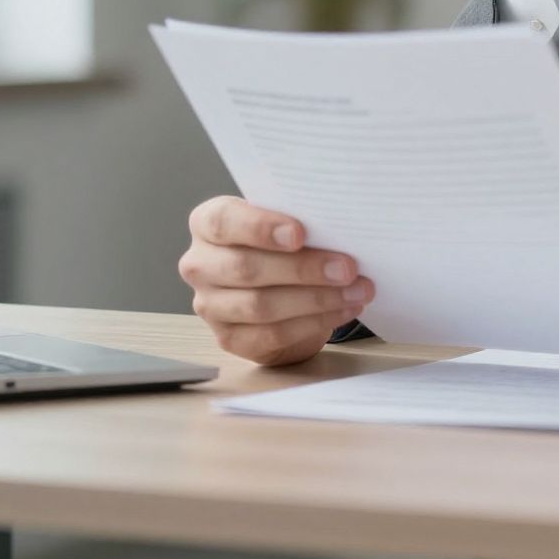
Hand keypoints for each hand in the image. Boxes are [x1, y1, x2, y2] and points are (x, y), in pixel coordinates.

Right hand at [177, 196, 373, 366]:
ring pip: (260, 305)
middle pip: (246, 267)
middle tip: (348, 268)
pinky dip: (314, 323)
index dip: (260, 227)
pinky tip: (344, 309)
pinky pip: (271, 334)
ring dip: (316, 299)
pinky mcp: (229, 338)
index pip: (222, 222)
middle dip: (303, 269)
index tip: (300, 234)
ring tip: (358, 290)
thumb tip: (341, 227)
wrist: (277, 286)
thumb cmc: (282, 243)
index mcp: (207, 224)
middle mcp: (200, 264)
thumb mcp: (285, 222)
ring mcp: (210, 305)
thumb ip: (299, 220)